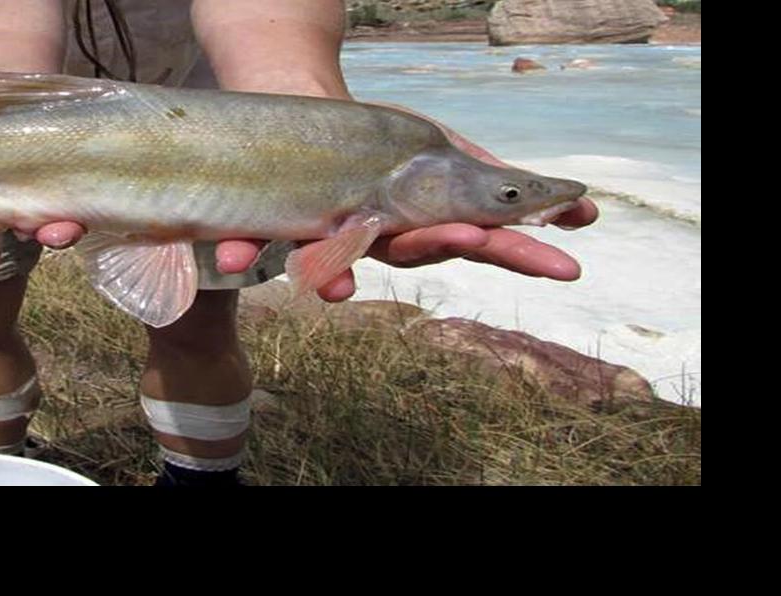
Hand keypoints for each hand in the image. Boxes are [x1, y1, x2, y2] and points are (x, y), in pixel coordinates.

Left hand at [211, 108, 598, 302]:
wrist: (295, 98)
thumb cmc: (372, 140)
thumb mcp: (437, 153)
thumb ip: (488, 181)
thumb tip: (575, 204)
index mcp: (418, 225)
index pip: (474, 242)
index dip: (518, 253)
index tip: (564, 260)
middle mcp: (371, 237)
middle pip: (407, 250)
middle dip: (441, 243)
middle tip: (475, 234)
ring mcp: (320, 229)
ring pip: (328, 259)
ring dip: (335, 269)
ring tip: (338, 283)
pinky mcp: (266, 218)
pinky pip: (251, 240)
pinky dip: (243, 249)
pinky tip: (234, 259)